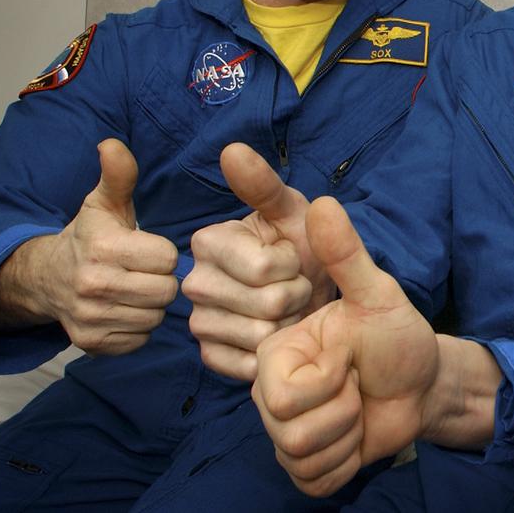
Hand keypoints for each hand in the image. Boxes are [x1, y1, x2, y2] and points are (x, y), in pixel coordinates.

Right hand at [0, 139, 177, 354]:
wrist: (49, 277)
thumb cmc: (91, 236)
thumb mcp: (104, 203)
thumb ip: (118, 175)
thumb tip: (112, 144)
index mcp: (103, 249)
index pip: (167, 258)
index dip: (163, 253)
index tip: (148, 249)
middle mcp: (93, 286)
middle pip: (165, 291)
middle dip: (162, 280)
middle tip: (145, 272)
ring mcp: (91, 318)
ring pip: (156, 317)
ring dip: (152, 305)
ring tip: (136, 289)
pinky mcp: (92, 344)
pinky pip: (140, 339)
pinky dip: (138, 327)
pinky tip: (126, 309)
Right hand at [184, 143, 329, 380]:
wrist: (319, 303)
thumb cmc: (306, 251)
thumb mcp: (295, 214)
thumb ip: (265, 185)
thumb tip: (232, 149)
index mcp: (208, 242)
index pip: (262, 267)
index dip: (293, 264)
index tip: (292, 255)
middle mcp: (194, 282)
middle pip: (266, 303)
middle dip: (296, 294)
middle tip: (295, 285)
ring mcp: (199, 322)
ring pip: (262, 336)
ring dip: (290, 325)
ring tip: (288, 310)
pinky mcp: (210, 357)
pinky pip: (249, 364)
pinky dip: (275, 354)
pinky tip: (277, 338)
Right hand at [252, 196, 438, 496]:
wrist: (423, 383)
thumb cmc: (397, 335)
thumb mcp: (378, 294)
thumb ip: (347, 254)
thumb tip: (322, 202)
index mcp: (276, 353)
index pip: (279, 394)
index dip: (329, 382)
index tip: (348, 360)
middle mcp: (268, 392)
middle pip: (287, 431)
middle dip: (344, 412)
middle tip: (357, 387)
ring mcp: (282, 431)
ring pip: (302, 457)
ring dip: (349, 436)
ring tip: (359, 408)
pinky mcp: (302, 465)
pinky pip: (315, 481)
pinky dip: (348, 463)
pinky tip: (358, 436)